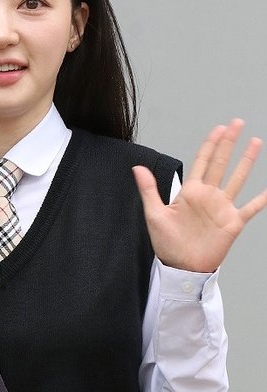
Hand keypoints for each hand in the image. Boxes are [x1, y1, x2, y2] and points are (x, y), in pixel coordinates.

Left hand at [132, 119, 266, 272]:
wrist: (182, 268)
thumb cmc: (166, 243)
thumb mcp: (154, 214)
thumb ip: (149, 189)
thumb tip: (137, 167)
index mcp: (190, 191)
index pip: (202, 161)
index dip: (211, 144)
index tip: (219, 128)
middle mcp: (208, 195)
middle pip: (221, 163)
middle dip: (229, 143)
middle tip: (237, 123)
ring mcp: (222, 208)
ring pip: (238, 179)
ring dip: (246, 161)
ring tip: (255, 142)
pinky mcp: (232, 223)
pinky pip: (250, 208)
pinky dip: (261, 199)